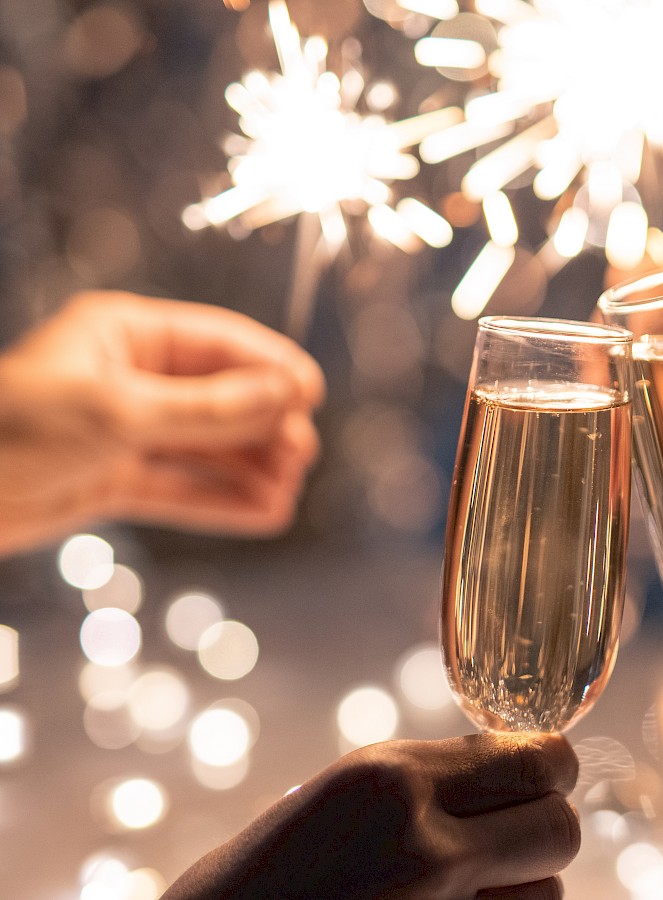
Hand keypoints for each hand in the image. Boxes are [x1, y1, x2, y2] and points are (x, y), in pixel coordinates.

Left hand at [0, 291, 323, 554]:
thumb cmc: (11, 431)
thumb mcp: (119, 414)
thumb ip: (208, 409)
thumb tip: (286, 394)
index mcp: (126, 336)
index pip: (217, 344)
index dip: (268, 366)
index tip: (311, 394)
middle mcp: (130, 378)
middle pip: (218, 397)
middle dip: (262, 425)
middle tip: (301, 453)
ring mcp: (122, 431)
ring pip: (203, 447)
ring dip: (247, 468)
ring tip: (288, 490)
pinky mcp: (111, 479)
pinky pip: (180, 487)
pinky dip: (220, 501)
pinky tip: (261, 513)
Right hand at [163, 733, 580, 899]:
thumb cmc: (257, 885)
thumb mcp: (333, 802)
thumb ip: (426, 783)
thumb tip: (516, 767)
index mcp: (389, 778)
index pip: (537, 755)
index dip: (550, 770)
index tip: (540, 780)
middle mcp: (423, 843)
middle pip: (561, 825)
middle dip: (543, 833)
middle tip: (507, 844)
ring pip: (550, 894)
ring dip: (522, 892)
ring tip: (462, 895)